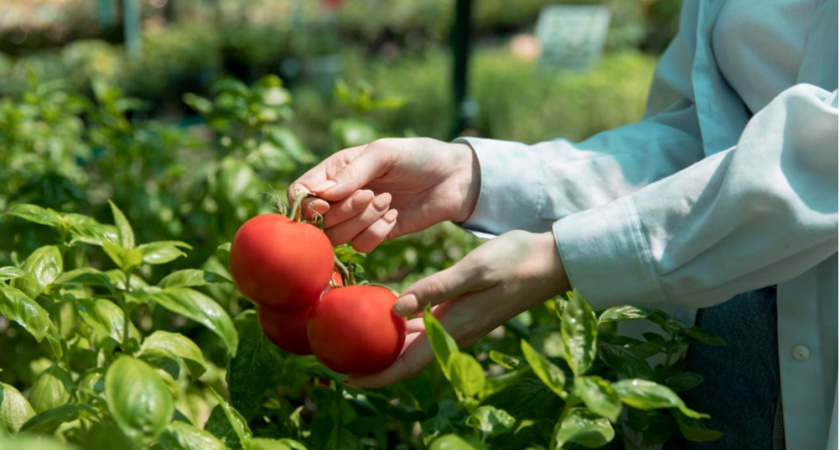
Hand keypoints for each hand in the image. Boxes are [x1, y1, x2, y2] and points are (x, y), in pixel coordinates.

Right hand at [288, 138, 479, 251]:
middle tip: (375, 195)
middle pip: (319, 220)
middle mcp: (341, 196)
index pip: (300, 191)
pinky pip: (361, 247)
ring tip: (388, 202)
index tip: (328, 203)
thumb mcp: (385, 153)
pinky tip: (395, 217)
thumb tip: (322, 194)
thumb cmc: (418, 156)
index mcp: (336, 170)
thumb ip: (353, 172)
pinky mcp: (376, 235)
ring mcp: (358, 218)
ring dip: (364, 222)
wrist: (455, 178)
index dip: (307, 203)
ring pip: (339, 237)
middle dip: (346, 211)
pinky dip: (377, 234)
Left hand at [345, 230, 570, 387]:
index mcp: (454, 326)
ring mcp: (462, 324)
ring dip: (389, 347)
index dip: (377, 375)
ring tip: (357, 338)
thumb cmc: (514, 261)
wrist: (552, 262)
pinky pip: (428, 331)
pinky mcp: (466, 313)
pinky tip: (391, 315)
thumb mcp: (472, 270)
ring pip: (417, 346)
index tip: (346, 378)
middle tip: (339, 356)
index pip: (409, 364)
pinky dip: (406, 330)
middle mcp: (456, 332)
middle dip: (375, 363)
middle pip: (408, 360)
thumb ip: (434, 289)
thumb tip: (395, 310)